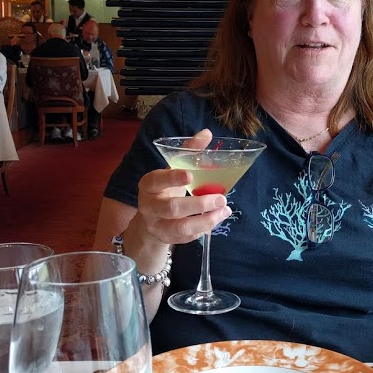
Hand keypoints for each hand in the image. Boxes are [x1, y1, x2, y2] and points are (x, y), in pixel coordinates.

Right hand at [135, 129, 230, 244]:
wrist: (151, 219)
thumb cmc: (166, 188)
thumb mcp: (173, 169)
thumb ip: (189, 151)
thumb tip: (206, 133)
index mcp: (148, 184)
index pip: (156, 180)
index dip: (172, 178)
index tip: (190, 175)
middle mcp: (149, 206)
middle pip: (172, 208)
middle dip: (199, 204)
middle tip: (221, 198)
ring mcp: (156, 225)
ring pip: (181, 228)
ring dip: (206, 221)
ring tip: (224, 211)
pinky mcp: (167, 239)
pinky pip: (187, 238)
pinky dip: (203, 229)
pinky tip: (216, 219)